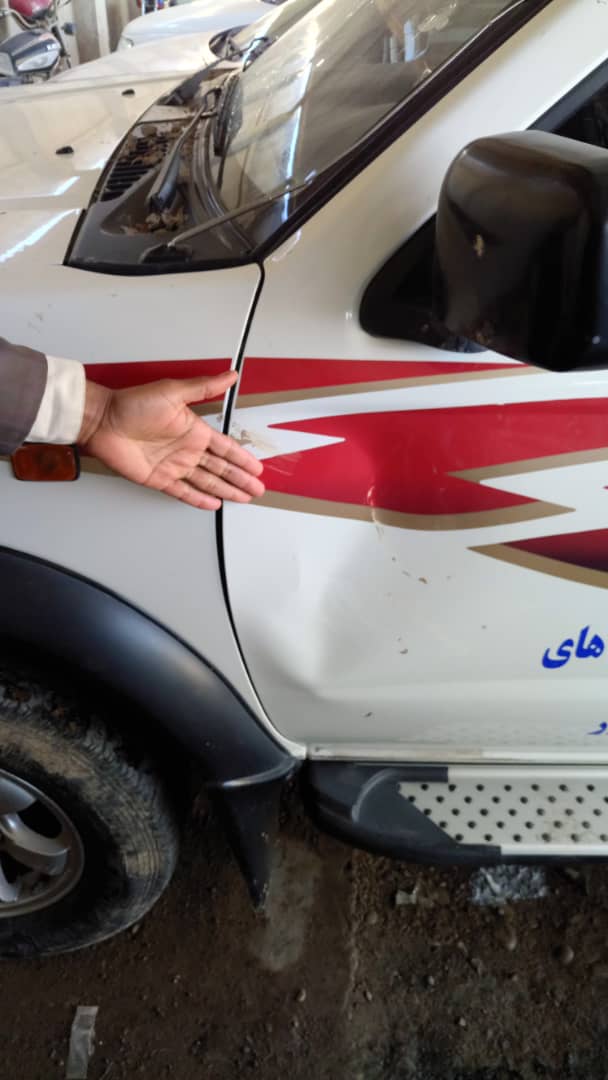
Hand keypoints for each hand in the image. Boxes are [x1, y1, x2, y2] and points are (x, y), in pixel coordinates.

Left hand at [78, 371, 264, 510]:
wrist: (103, 421)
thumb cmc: (132, 403)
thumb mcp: (173, 391)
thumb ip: (204, 387)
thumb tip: (230, 376)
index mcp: (194, 430)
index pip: (226, 448)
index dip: (242, 459)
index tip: (257, 468)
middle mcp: (186, 449)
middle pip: (221, 468)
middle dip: (240, 479)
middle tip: (257, 490)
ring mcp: (173, 465)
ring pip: (207, 481)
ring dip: (226, 490)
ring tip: (243, 498)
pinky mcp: (158, 478)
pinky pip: (183, 491)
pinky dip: (199, 499)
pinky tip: (212, 504)